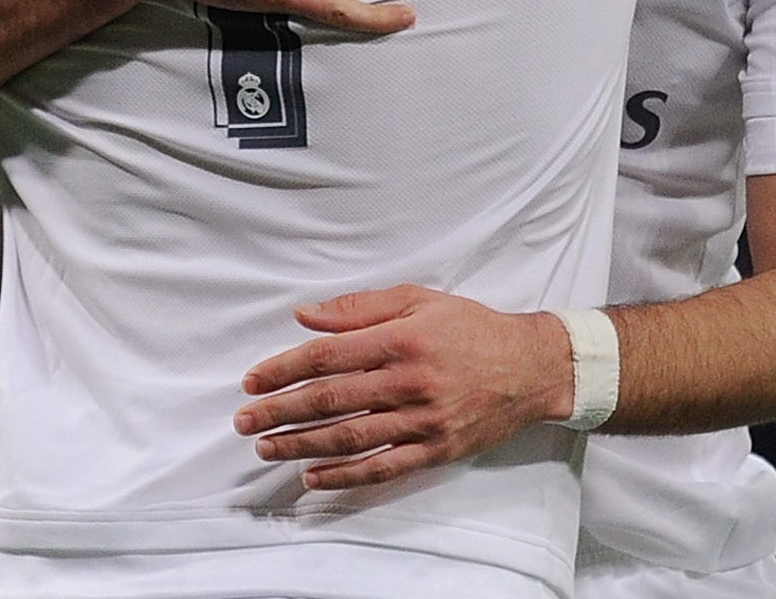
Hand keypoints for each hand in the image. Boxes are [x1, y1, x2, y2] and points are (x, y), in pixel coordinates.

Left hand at [232, 285, 572, 488]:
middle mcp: (409, 382)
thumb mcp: (419, 300)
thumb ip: (359, 308)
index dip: (283, 369)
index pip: (327, 356)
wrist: (531, 368)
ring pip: (349, 438)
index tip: (251, 380)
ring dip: (300, 445)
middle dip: (279, 411)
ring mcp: (422, 421)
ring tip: (266, 447)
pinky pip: (382, 468)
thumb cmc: (472, 328)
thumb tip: (306, 315)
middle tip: (244, 421)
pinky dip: (344, 476)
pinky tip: (312, 475)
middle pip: (329, 401)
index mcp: (401, 339)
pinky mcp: (435, 450)